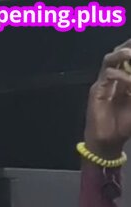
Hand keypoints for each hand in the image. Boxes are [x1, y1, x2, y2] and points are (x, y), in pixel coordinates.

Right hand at [84, 40, 130, 157]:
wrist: (107, 142)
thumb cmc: (123, 126)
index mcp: (125, 78)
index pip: (129, 58)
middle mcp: (114, 77)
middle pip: (120, 52)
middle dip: (130, 46)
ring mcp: (104, 82)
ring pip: (111, 58)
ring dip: (123, 53)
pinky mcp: (96, 90)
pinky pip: (107, 75)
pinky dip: (119, 74)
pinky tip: (127, 81)